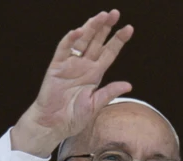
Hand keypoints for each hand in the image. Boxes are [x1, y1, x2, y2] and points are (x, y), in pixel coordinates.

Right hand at [11, 10, 133, 156]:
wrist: (53, 124)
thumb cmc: (73, 117)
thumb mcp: (95, 105)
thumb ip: (109, 93)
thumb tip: (128, 85)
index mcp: (95, 74)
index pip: (109, 52)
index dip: (118, 40)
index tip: (129, 28)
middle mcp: (84, 66)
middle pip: (97, 42)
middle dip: (106, 27)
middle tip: (115, 13)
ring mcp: (70, 64)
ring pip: (83, 41)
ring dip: (91, 28)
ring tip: (102, 16)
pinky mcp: (56, 66)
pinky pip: (64, 49)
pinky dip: (70, 39)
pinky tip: (79, 31)